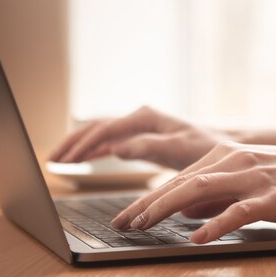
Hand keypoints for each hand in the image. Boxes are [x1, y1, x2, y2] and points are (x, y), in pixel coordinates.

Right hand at [49, 106, 225, 168]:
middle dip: (72, 142)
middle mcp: (139, 118)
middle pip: (96, 127)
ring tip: (56, 159)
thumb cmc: (207, 145)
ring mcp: (139, 127)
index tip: (66, 160)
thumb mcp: (181, 148)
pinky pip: (110, 141)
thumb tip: (117, 149)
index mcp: (146, 117)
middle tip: (50, 159)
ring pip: (100, 133)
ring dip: (78, 145)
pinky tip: (81, 159)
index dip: (83, 144)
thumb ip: (150, 146)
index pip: (106, 129)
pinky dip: (93, 150)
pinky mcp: (142, 138)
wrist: (224, 143)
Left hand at [111, 141, 275, 242]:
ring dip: (166, 208)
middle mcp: (233, 161)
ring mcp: (252, 177)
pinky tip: (197, 237)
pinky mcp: (271, 196)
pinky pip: (238, 210)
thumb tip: (183, 212)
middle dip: (146, 204)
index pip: (178, 178)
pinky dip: (215, 223)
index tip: (127, 216)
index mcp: (225, 155)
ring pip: (200, 189)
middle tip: (122, 224)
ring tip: (143, 226)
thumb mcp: (247, 181)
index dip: (148, 198)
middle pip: (181, 182)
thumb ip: (215, 195)